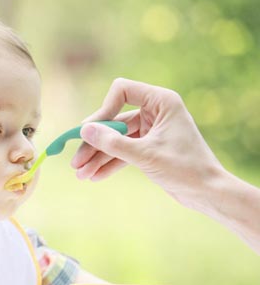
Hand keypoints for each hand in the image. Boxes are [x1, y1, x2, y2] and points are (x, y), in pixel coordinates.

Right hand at [71, 78, 223, 210]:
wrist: (207, 193)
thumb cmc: (184, 169)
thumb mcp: (145, 155)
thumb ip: (113, 143)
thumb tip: (84, 130)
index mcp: (161, 101)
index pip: (121, 91)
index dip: (103, 110)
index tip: (91, 132)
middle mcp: (155, 111)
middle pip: (113, 120)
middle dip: (94, 143)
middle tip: (76, 163)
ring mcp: (150, 130)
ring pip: (116, 139)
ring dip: (98, 156)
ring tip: (81, 175)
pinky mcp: (148, 147)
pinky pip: (123, 151)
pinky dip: (109, 163)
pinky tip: (94, 176)